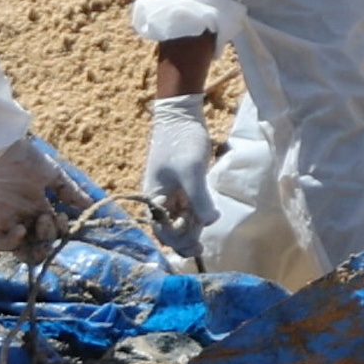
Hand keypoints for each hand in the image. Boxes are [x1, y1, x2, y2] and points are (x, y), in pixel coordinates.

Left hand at [0, 133, 90, 262]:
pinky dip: (13, 242)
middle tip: (48, 220)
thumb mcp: (53, 175)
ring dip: (35, 251)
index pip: (53, 230)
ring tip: (41, 238)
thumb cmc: (24, 159)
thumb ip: (70, 192)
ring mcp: (7, 223)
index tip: (62, 216)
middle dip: (49, 238)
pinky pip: (2, 245)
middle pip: (40, 242)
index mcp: (38, 206)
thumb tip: (91, 205)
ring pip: (22, 251)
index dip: (60, 230)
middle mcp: (24, 218)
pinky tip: (21, 229)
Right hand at [138, 94, 214, 255]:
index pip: (161, 230)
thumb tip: (210, 222)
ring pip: (180, 222)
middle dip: (184, 240)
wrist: (182, 118)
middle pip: (169, 231)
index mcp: (154, 198)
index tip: (195, 241)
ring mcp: (172, 194)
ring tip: (205, 231)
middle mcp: (161, 200)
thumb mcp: (191, 170)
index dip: (177, 240)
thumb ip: (199, 198)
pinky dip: (196, 217)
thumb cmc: (181, 142)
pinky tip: (208, 218)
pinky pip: (188, 210)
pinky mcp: (184, 188)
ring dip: (192, 230)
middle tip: (201, 246)